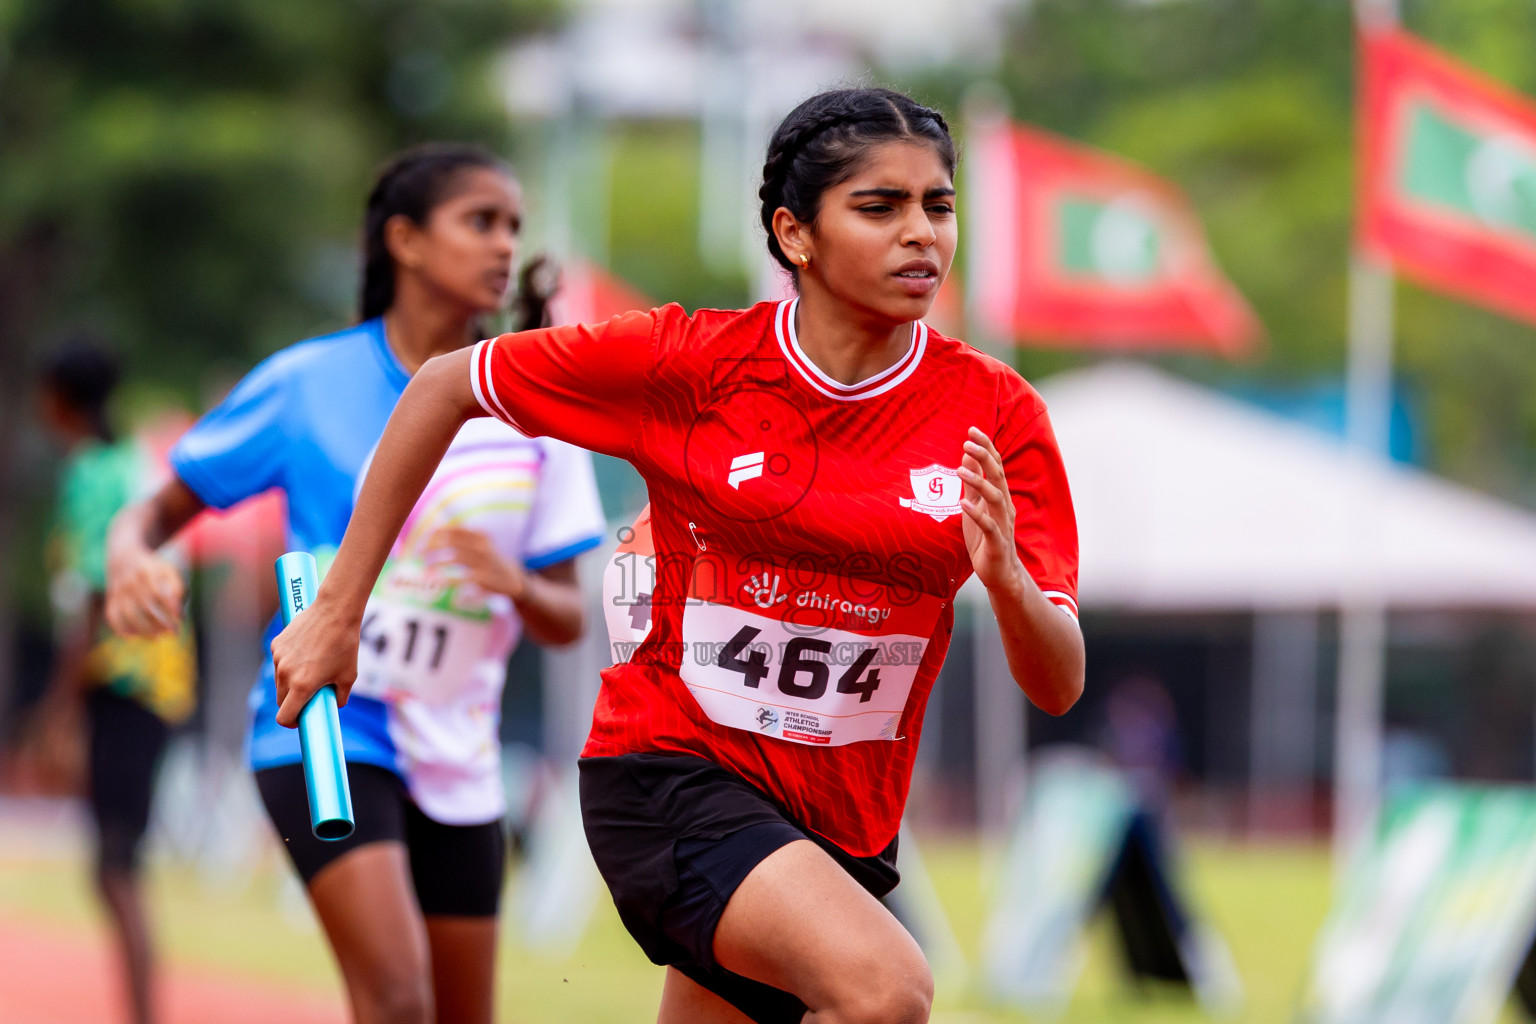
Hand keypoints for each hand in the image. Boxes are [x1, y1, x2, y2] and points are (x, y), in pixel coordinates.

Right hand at [104, 549, 183, 635]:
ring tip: (158, 638)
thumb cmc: (154, 569)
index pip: (160, 590)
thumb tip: (179, 614)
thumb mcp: (168, 571)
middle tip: (174, 633)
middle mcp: (132, 580)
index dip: (171, 606)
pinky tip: (135, 637)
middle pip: (146, 605)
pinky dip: (122, 629)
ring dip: (144, 629)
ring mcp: (119, 590)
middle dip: (161, 622)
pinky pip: (113, 617)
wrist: (124, 557)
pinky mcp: (111, 599)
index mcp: (149, 570)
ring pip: (130, 613)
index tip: (181, 618)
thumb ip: (177, 588)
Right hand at [271, 596, 359, 728]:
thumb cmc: (345, 645)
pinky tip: (306, 653)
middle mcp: (285, 674)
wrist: (335, 611)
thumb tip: (335, 706)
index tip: (299, 720)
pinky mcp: (276, 644)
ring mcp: (278, 658)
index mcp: (302, 685)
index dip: (291, 722)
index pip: (284, 717)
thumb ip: (340, 697)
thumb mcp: (349, 676)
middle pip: (281, 701)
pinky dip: (289, 664)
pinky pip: (279, 663)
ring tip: (311, 669)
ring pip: (279, 681)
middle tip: (309, 696)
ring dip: (290, 683)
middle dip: (293, 703)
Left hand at [423, 527, 526, 600]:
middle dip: (431, 547)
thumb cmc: (489, 562)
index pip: (452, 530)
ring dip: (437, 562)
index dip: (434, 535)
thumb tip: (432, 533)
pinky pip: (462, 578)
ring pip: (455, 557)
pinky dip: (447, 579)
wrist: (514, 580)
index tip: (420, 543)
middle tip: (417, 555)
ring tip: (424, 570)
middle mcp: (483, 546)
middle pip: (451, 541)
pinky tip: (436, 582)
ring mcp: (485, 562)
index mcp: (479, 535)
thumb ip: (460, 539)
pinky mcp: (485, 578)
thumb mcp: (479, 546)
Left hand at [958, 426, 1027, 595]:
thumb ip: (973, 484)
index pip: (996, 466)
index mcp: (1000, 496)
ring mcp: (1003, 524)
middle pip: (998, 476)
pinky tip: (964, 504)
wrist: (1000, 574)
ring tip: (961, 469)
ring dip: (979, 482)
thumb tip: (967, 455)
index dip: (986, 447)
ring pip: (996, 498)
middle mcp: (1005, 507)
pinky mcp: (997, 543)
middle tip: (968, 441)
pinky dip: (977, 514)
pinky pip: (989, 526)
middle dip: (985, 457)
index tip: (972, 430)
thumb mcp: (975, 507)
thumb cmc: (985, 539)